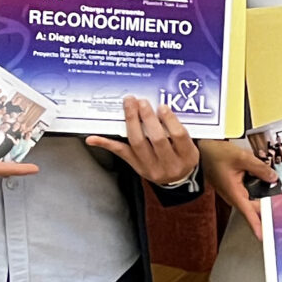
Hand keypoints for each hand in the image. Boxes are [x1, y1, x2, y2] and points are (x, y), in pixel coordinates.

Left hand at [86, 96, 200, 186]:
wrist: (176, 180)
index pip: (179, 137)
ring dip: (131, 122)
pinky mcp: (136, 166)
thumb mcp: (189, 145)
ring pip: (138, 143)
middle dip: (148, 118)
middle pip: (157, 139)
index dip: (170, 120)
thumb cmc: (182, 156)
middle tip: (141, 102)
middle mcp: (170, 165)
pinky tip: (93, 138)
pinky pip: (120, 153)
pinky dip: (106, 144)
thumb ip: (178, 130)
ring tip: (129, 106)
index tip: (162, 107)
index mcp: (187, 156)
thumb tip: (160, 107)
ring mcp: (151, 167)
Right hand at [200, 138, 277, 236]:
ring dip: (263, 204)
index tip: (264, 236)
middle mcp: (232, 195)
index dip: (257, 224)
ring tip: (278, 205)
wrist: (202, 148)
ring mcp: (232, 192)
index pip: (248, 212)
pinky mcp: (233, 187)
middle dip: (266, 213)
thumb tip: (273, 177)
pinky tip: (268, 191)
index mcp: (233, 192)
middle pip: (252, 209)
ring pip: (251, 202)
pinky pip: (248, 194)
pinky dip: (258, 194)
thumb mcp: (241, 157)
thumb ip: (260, 168)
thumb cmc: (216, 153)